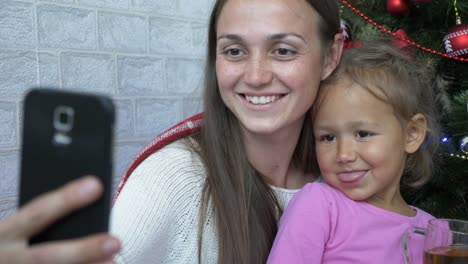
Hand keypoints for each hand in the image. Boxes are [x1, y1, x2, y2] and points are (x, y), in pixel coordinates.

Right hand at [0, 176, 120, 263]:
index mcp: (4, 234)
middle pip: (46, 257)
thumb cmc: (10, 243)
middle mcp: (8, 259)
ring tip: (113, 262)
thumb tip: (88, 196)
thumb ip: (41, 220)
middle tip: (115, 242)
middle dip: (83, 250)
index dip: (66, 200)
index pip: (37, 213)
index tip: (96, 186)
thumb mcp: (14, 228)